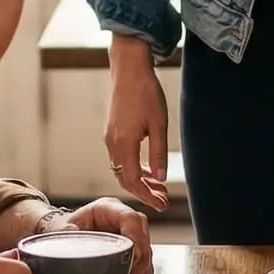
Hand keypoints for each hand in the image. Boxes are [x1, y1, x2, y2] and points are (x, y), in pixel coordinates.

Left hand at [53, 197, 154, 273]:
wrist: (63, 239)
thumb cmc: (64, 231)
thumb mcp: (60, 229)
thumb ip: (64, 230)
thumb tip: (71, 231)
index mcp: (107, 209)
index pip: (131, 218)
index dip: (135, 237)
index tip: (132, 255)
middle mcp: (122, 220)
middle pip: (143, 234)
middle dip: (140, 257)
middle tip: (129, 272)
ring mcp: (130, 235)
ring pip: (147, 250)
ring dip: (140, 266)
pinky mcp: (132, 251)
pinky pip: (145, 262)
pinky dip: (140, 273)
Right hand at [102, 37, 172, 208]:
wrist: (129, 69)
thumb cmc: (146, 93)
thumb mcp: (158, 125)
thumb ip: (158, 153)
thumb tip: (161, 178)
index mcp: (123, 144)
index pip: (132, 181)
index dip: (146, 196)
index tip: (161, 205)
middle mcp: (112, 144)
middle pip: (124, 178)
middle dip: (143, 192)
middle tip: (163, 200)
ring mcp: (109, 137)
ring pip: (121, 169)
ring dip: (139, 181)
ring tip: (159, 187)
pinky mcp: (112, 131)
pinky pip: (120, 158)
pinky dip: (133, 168)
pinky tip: (148, 168)